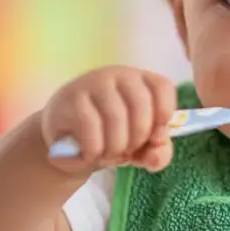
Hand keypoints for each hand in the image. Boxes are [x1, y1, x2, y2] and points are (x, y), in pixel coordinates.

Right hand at [41, 66, 176, 173]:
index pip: (163, 87)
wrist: (66, 143)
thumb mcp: (139, 149)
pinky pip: (90, 127)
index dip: (163, 116)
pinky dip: (94, 150)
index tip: (154, 138)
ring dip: (115, 148)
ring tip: (108, 155)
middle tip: (126, 151)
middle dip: (137, 139)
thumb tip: (156, 156)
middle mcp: (119, 75)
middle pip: (141, 107)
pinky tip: (90, 154)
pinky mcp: (72, 98)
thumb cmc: (110, 137)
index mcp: (141, 81)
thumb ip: (157, 154)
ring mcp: (93, 83)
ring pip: (116, 118)